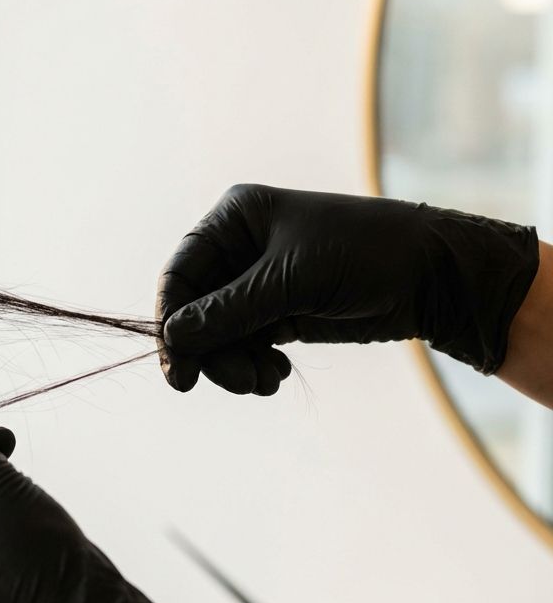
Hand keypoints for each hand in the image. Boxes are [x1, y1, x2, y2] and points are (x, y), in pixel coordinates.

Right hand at [157, 184, 537, 393]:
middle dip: (213, 351)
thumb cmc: (362, 254)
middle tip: (237, 383)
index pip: (181, 273)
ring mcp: (259, 283)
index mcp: (234, 219)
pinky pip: (248, 345)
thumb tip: (173, 338)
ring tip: (265, 382)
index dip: (172, 322)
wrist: (429, 274)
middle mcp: (240, 249)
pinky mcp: (281, 312)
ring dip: (236, 365)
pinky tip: (278, 375)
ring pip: (221, 335)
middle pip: (198, 311)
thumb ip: (229, 311)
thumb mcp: (290, 280)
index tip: (179, 370)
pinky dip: (256, 366)